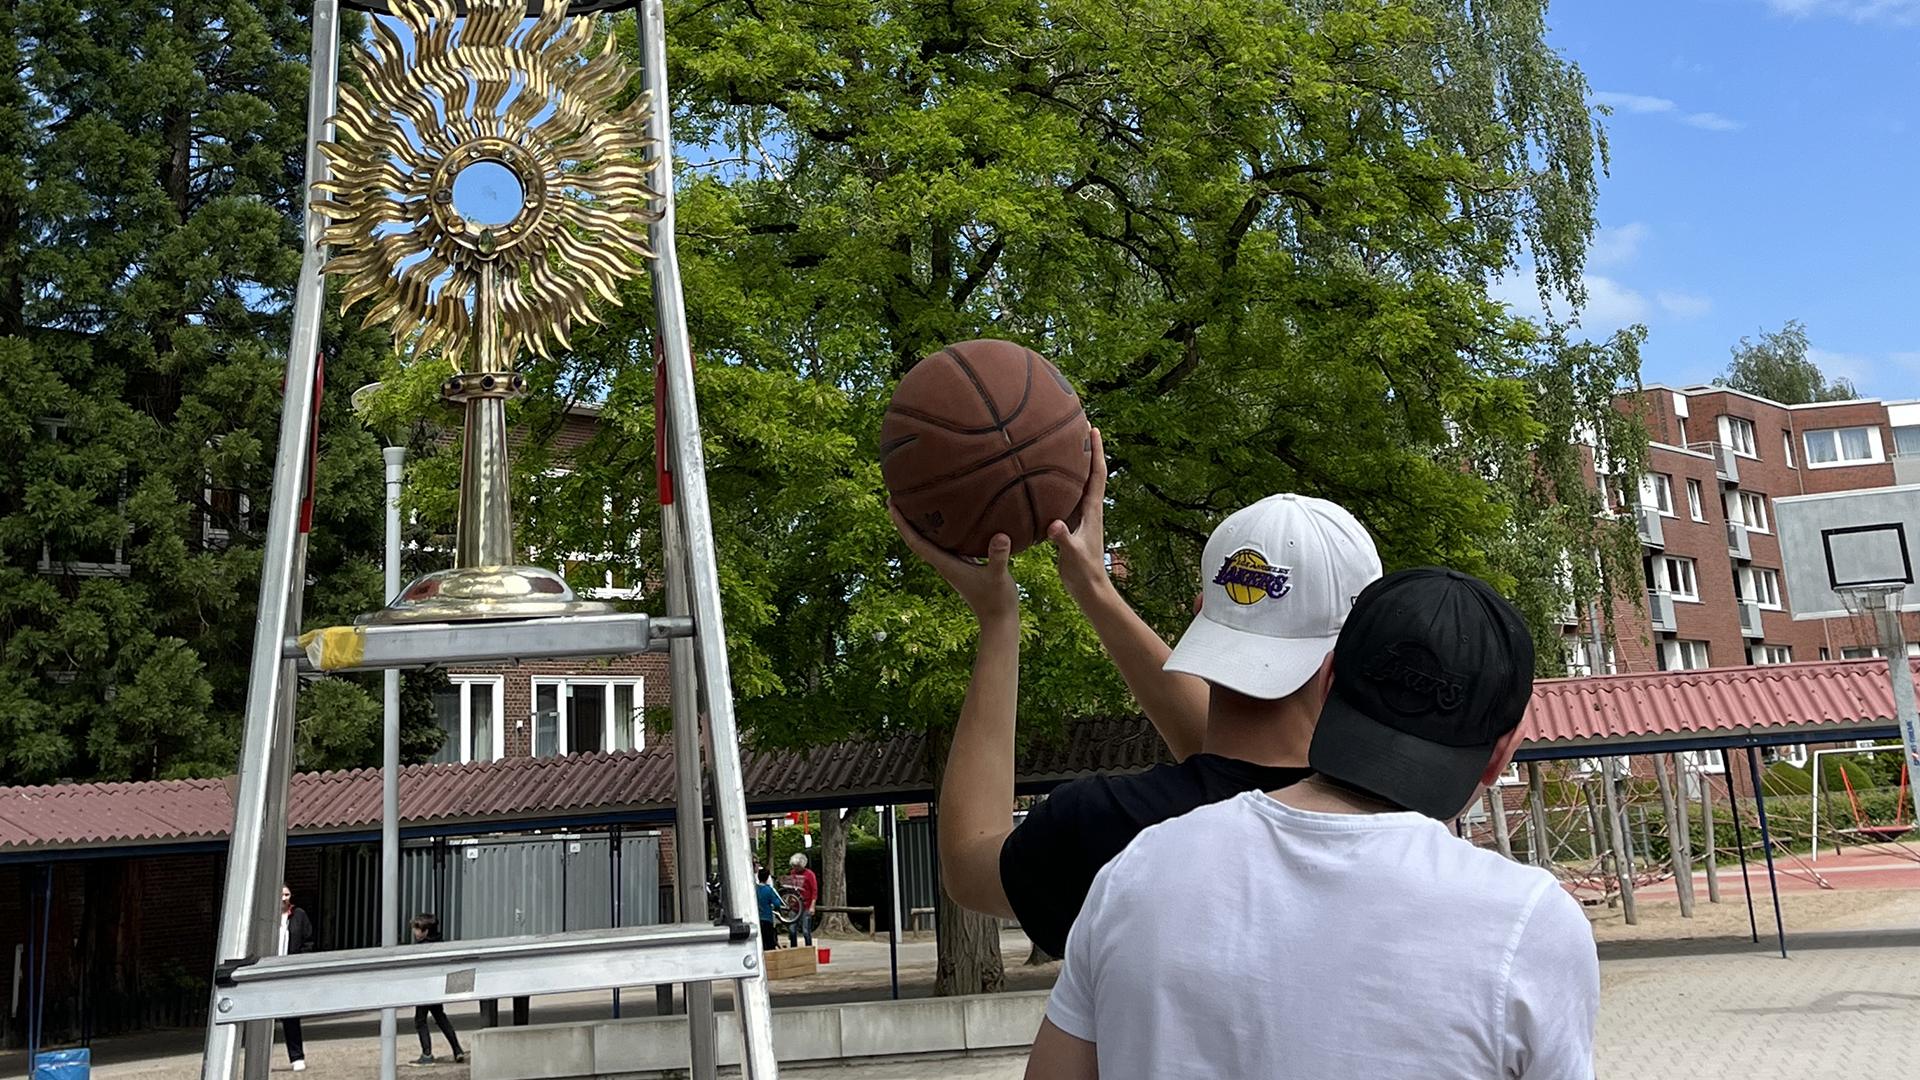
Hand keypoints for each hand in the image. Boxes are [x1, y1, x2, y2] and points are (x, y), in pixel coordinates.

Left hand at [889, 500, 1017, 621]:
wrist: (999, 621)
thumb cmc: (997, 600)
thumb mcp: (999, 576)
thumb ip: (998, 557)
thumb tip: (1001, 535)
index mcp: (945, 564)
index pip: (915, 542)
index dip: (901, 523)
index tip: (890, 504)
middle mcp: (944, 564)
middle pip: (916, 539)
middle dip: (904, 520)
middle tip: (894, 496)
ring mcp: (952, 565)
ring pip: (929, 541)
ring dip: (919, 524)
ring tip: (914, 502)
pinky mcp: (962, 566)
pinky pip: (945, 544)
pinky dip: (940, 531)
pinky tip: (946, 519)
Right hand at [1048, 427, 1108, 599]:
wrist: (1088, 588)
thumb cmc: (1084, 572)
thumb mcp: (1073, 555)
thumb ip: (1063, 539)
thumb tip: (1053, 525)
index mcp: (1092, 510)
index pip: (1097, 474)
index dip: (1096, 451)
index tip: (1093, 429)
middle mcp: (1089, 509)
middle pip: (1089, 472)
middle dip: (1086, 450)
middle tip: (1077, 427)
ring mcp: (1080, 516)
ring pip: (1077, 484)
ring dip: (1073, 465)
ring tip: (1061, 446)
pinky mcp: (1070, 525)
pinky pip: (1065, 498)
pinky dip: (1059, 485)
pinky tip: (1045, 481)